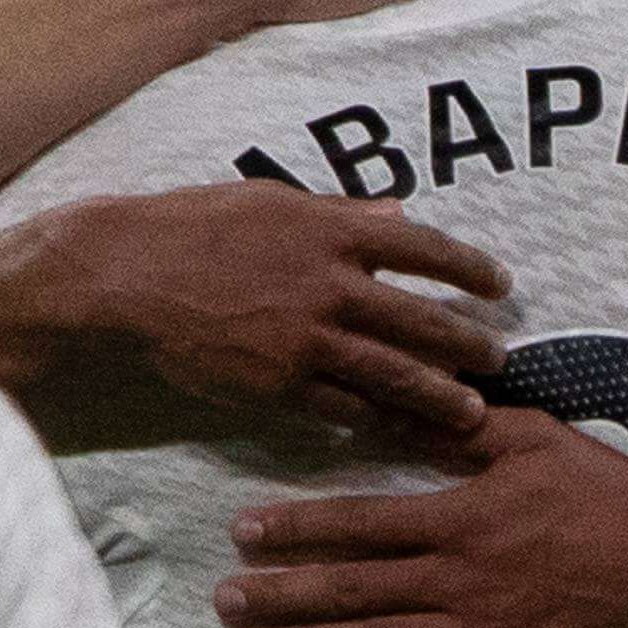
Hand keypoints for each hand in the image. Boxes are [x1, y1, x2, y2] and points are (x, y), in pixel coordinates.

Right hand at [50, 184, 509, 437]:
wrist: (127, 278)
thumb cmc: (191, 228)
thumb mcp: (271, 201)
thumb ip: (340, 212)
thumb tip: (397, 213)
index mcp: (334, 231)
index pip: (425, 249)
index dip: (470, 269)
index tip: (499, 285)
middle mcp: (333, 285)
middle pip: (424, 321)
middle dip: (470, 344)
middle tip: (501, 359)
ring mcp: (309, 340)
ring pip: (395, 375)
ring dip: (440, 395)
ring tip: (471, 411)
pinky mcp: (281, 386)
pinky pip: (344, 408)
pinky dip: (374, 418)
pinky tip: (395, 425)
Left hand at [219, 407, 627, 627]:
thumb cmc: (606, 495)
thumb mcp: (531, 440)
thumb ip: (458, 430)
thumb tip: (398, 403)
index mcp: (459, 518)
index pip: (357, 523)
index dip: (294, 530)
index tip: (242, 534)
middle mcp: (458, 579)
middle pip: (350, 590)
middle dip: (279, 596)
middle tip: (221, 602)